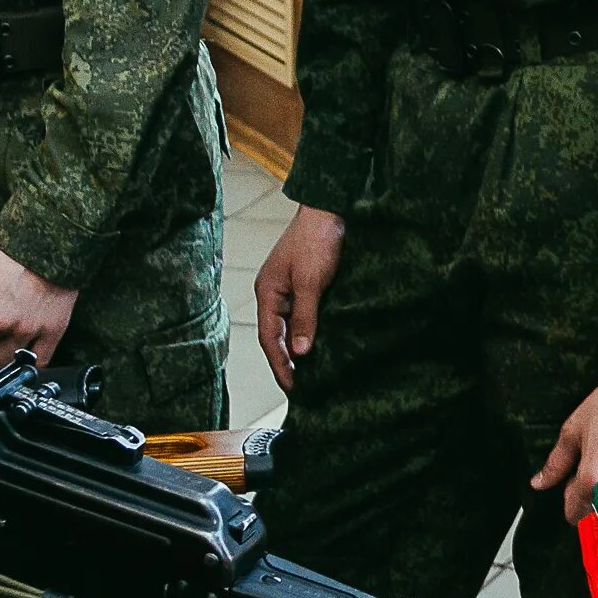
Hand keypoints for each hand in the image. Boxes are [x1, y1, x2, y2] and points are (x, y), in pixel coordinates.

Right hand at [252, 204, 343, 390]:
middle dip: (288, 361)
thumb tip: (301, 351)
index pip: (270, 338)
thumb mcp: (310, 282)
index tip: (292, 386)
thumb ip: (305, 316)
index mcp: (267, 293)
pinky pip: (304, 314)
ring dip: (299, 347)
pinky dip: (309, 331)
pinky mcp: (305, 284)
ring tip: (312, 373)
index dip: (280, 364)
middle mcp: (274, 293)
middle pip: (278, 335)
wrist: (330, 210)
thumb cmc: (316, 240)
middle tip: (302, 387)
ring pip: (291, 326)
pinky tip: (321, 343)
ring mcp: (289, 288)